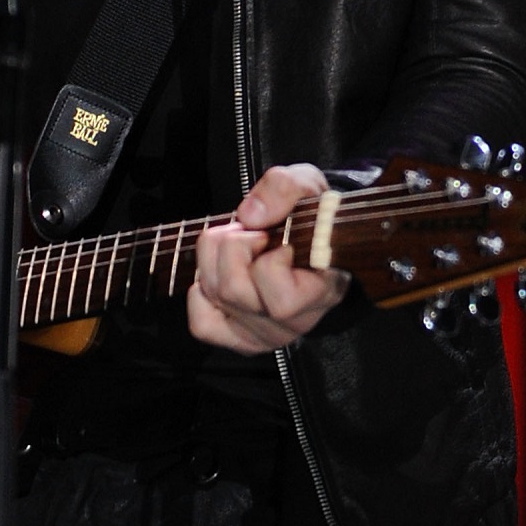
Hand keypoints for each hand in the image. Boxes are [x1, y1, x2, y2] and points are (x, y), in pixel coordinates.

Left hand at [189, 163, 348, 354]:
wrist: (315, 236)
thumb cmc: (313, 216)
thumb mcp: (307, 185)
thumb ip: (284, 188)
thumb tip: (250, 216)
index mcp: (323, 292)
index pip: (283, 300)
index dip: (270, 261)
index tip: (279, 238)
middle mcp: (296, 322)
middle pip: (235, 291)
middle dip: (233, 245)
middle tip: (252, 232)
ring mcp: (267, 335)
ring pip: (216, 297)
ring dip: (216, 258)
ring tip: (239, 244)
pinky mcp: (240, 339)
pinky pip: (202, 323)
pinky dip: (202, 292)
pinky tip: (222, 273)